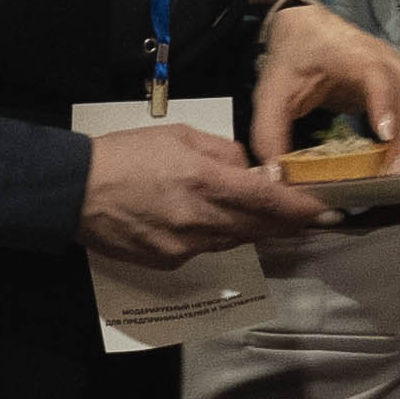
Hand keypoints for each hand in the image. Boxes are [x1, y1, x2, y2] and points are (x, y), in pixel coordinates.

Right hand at [82, 119, 329, 268]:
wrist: (73, 192)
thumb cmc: (125, 155)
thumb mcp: (179, 136)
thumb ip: (223, 153)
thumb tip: (251, 169)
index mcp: (205, 181)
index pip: (268, 199)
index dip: (300, 207)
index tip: (326, 209)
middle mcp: (201, 219)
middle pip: (260, 227)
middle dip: (289, 223)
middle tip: (313, 219)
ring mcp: (185, 246)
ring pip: (235, 239)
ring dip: (253, 229)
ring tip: (266, 217)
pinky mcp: (169, 262)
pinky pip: (206, 249)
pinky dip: (216, 235)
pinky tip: (208, 222)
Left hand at [251, 0, 399, 170]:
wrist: (304, 27)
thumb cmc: (291, 61)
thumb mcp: (269, 95)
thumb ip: (270, 135)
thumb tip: (276, 178)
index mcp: (348, 57)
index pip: (377, 73)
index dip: (386, 103)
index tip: (384, 137)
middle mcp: (382, 56)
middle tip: (399, 169)